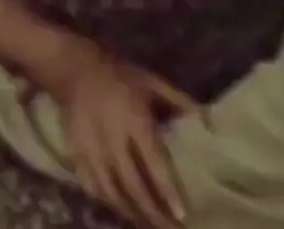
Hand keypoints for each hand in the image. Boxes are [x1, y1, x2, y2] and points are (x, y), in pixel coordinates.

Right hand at [41, 35, 201, 227]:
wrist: (75, 70)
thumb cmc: (121, 76)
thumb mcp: (153, 81)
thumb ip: (180, 101)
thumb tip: (208, 119)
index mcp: (135, 121)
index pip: (155, 163)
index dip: (168, 190)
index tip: (182, 214)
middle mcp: (113, 142)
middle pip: (133, 186)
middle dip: (152, 212)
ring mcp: (92, 152)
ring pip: (112, 193)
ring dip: (131, 214)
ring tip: (149, 225)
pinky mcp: (75, 157)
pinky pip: (93, 188)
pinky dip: (108, 204)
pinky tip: (121, 212)